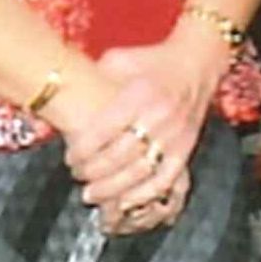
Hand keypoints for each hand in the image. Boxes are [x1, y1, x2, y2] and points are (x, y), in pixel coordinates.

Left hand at [49, 42, 211, 236]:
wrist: (197, 63)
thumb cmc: (153, 60)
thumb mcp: (120, 59)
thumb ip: (94, 77)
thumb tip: (63, 93)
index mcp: (139, 94)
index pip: (103, 131)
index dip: (82, 150)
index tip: (70, 158)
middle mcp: (158, 116)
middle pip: (119, 156)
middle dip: (92, 172)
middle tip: (77, 175)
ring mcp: (174, 136)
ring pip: (139, 172)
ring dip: (112, 188)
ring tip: (92, 193)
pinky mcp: (185, 149)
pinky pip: (164, 180)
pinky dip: (143, 195)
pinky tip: (124, 201)